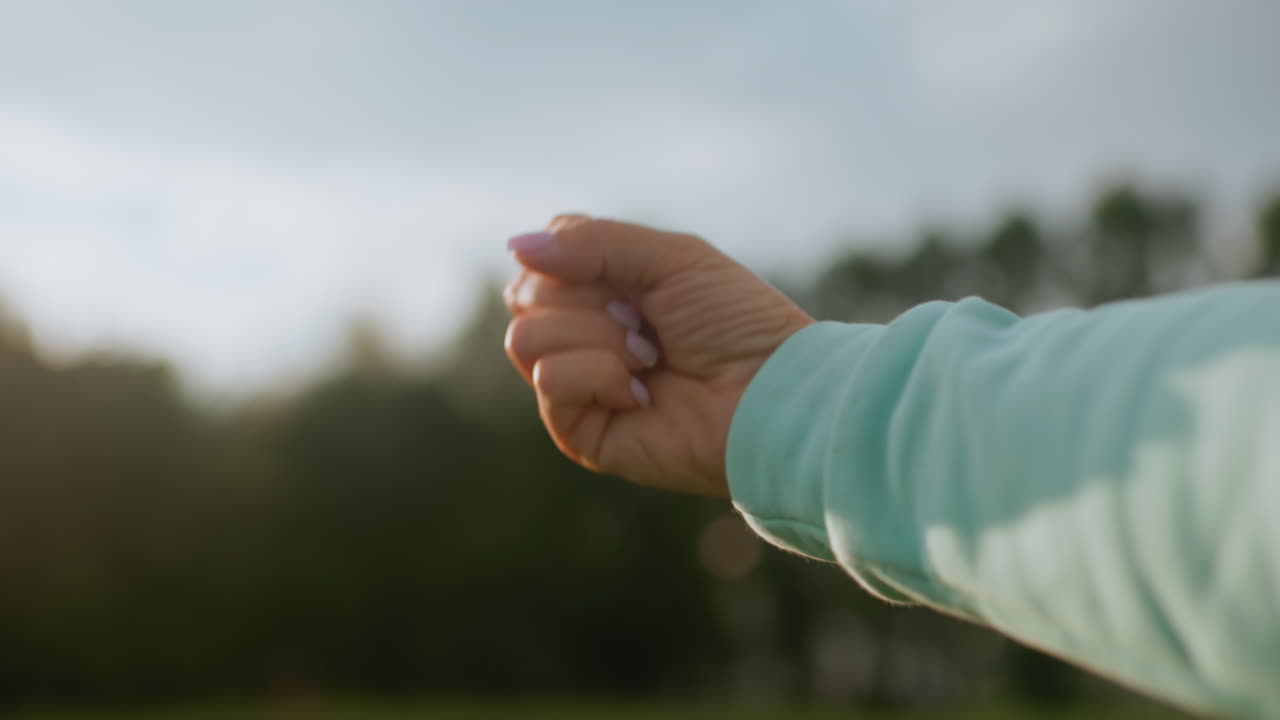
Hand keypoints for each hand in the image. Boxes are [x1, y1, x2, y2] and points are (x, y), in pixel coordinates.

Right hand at [503, 216, 812, 497]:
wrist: (771, 392)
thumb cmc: (737, 323)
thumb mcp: (672, 257)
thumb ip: (591, 241)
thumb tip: (514, 245)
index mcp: (606, 288)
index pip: (540, 258)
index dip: (571, 255)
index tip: (631, 274)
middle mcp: (584, 334)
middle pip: (523, 295)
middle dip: (588, 298)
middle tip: (646, 321)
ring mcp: (579, 384)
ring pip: (526, 338)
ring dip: (597, 338)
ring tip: (649, 358)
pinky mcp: (580, 431)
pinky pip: (549, 381)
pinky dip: (600, 376)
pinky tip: (643, 393)